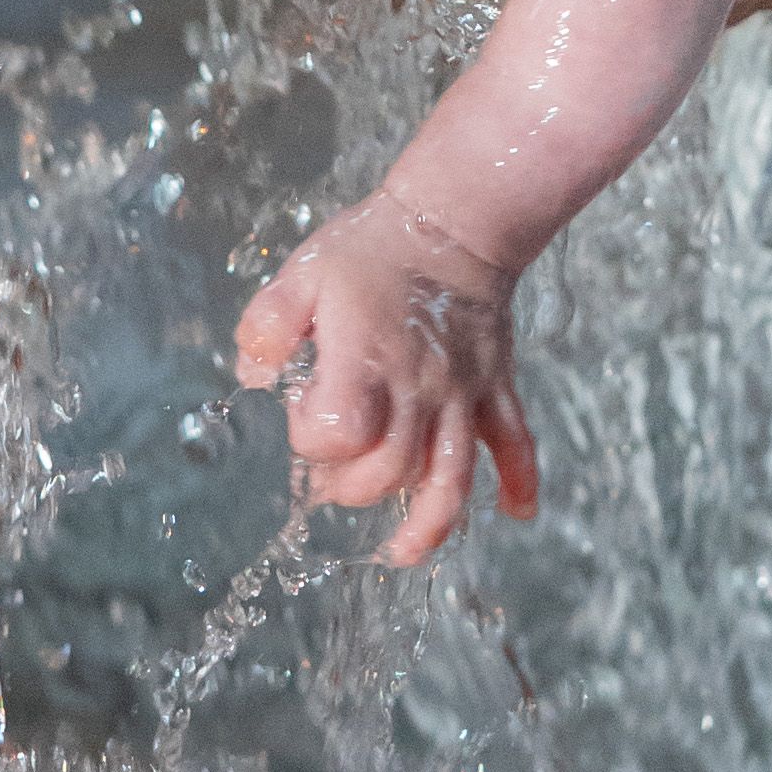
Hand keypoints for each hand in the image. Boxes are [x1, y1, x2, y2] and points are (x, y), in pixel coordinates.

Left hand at [233, 204, 538, 567]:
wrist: (456, 218)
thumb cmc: (372, 248)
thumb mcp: (301, 274)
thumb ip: (266, 325)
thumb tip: (251, 375)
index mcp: (367, 361)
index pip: (338, 433)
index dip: (309, 439)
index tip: (300, 414)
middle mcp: (420, 389)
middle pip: (391, 472)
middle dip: (352, 489)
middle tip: (329, 480)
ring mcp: (463, 394)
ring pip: (453, 478)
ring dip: (428, 524)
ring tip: (400, 554)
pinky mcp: (494, 388)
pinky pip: (515, 442)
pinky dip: (520, 481)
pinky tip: (516, 514)